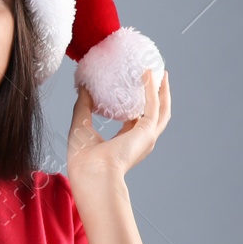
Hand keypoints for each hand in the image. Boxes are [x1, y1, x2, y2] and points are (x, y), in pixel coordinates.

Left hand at [66, 67, 169, 188]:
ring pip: (162, 109)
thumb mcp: (81, 124)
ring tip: (159, 72)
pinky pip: (154, 105)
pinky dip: (152, 89)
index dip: (136, 104)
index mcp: (125, 143)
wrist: (90, 171)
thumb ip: (83, 105)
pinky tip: (147, 74)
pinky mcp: (147, 130)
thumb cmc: (83, 156)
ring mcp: (146, 136)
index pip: (135, 121)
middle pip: (155, 114)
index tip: (133, 88)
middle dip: (156, 96)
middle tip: (154, 76)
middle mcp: (139, 141)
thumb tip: (83, 87)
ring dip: (161, 90)